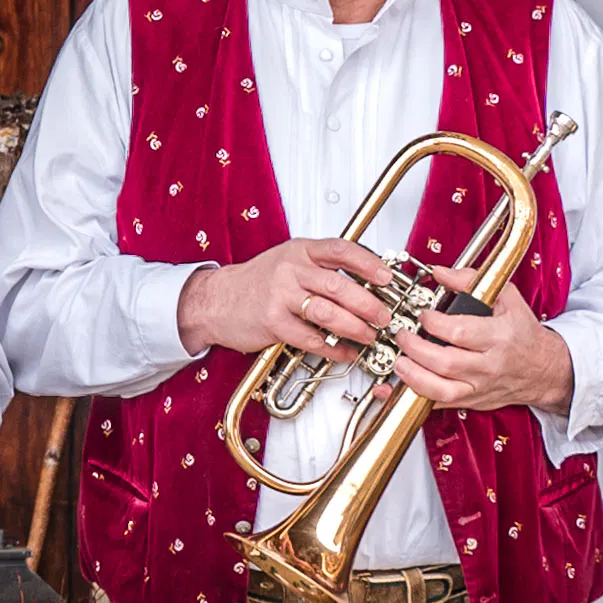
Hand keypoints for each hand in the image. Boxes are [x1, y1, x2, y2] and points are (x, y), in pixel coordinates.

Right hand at [181, 235, 404, 362]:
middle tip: (384, 316)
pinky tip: (345, 352)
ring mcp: (280, 296)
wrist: (215, 300)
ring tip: (369, 335)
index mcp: (299, 251)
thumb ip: (322, 268)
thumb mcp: (288, 262)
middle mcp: (290, 269)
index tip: (387, 278)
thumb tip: (366, 282)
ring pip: (327, 312)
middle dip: (368, 304)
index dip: (369, 263)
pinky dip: (333, 348)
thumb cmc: (257, 283)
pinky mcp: (272, 322)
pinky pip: (311, 338)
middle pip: (339, 285)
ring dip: (355, 327)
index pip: (341, 250)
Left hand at [390, 269, 575, 414]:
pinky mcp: (471, 401)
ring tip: (399, 361)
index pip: (460, 333)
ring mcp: (479, 387)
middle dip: (416, 349)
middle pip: (446, 363)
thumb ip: (471, 281)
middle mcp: (489, 366)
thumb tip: (440, 273)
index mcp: (499, 337)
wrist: (542, 369)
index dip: (434, 323)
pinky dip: (415, 396)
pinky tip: (400, 385)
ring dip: (413, 377)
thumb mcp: (507, 298)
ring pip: (441, 390)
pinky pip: (439, 405)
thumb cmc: (522, 333)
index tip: (423, 314)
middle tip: (403, 336)